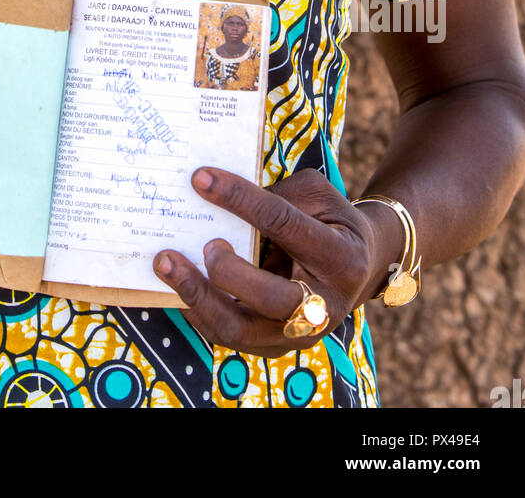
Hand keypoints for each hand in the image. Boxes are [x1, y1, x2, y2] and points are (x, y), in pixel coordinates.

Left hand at [152, 166, 395, 356]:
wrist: (358, 267)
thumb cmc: (330, 222)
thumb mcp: (316, 196)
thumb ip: (277, 196)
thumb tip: (220, 197)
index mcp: (340, 258)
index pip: (283, 224)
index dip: (240, 199)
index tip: (201, 178)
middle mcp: (323, 305)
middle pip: (270, 298)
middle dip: (228, 272)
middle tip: (204, 244)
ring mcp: (298, 334)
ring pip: (241, 330)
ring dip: (198, 297)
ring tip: (166, 265)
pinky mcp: (274, 346)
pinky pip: (227, 336)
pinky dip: (197, 311)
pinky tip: (174, 286)